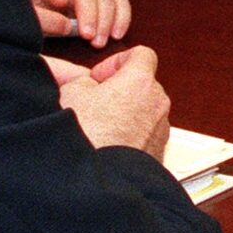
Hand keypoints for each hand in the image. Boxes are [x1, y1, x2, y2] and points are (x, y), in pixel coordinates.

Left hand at [25, 0, 130, 45]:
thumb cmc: (39, 7)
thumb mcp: (30, 13)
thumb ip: (41, 19)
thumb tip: (64, 27)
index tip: (60, 2)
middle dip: (89, 13)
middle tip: (88, 36)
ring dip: (106, 20)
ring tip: (99, 43)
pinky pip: (120, 1)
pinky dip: (122, 18)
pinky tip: (116, 35)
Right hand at [46, 47, 171, 158]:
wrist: (101, 179)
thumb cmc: (89, 137)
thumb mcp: (71, 94)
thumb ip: (80, 78)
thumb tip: (83, 81)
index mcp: (140, 80)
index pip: (142, 54)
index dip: (117, 61)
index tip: (99, 77)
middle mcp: (158, 101)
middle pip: (142, 83)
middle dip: (120, 89)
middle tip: (96, 101)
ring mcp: (161, 127)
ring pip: (145, 109)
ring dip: (125, 112)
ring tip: (100, 125)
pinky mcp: (159, 149)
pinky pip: (146, 132)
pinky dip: (131, 133)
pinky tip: (109, 143)